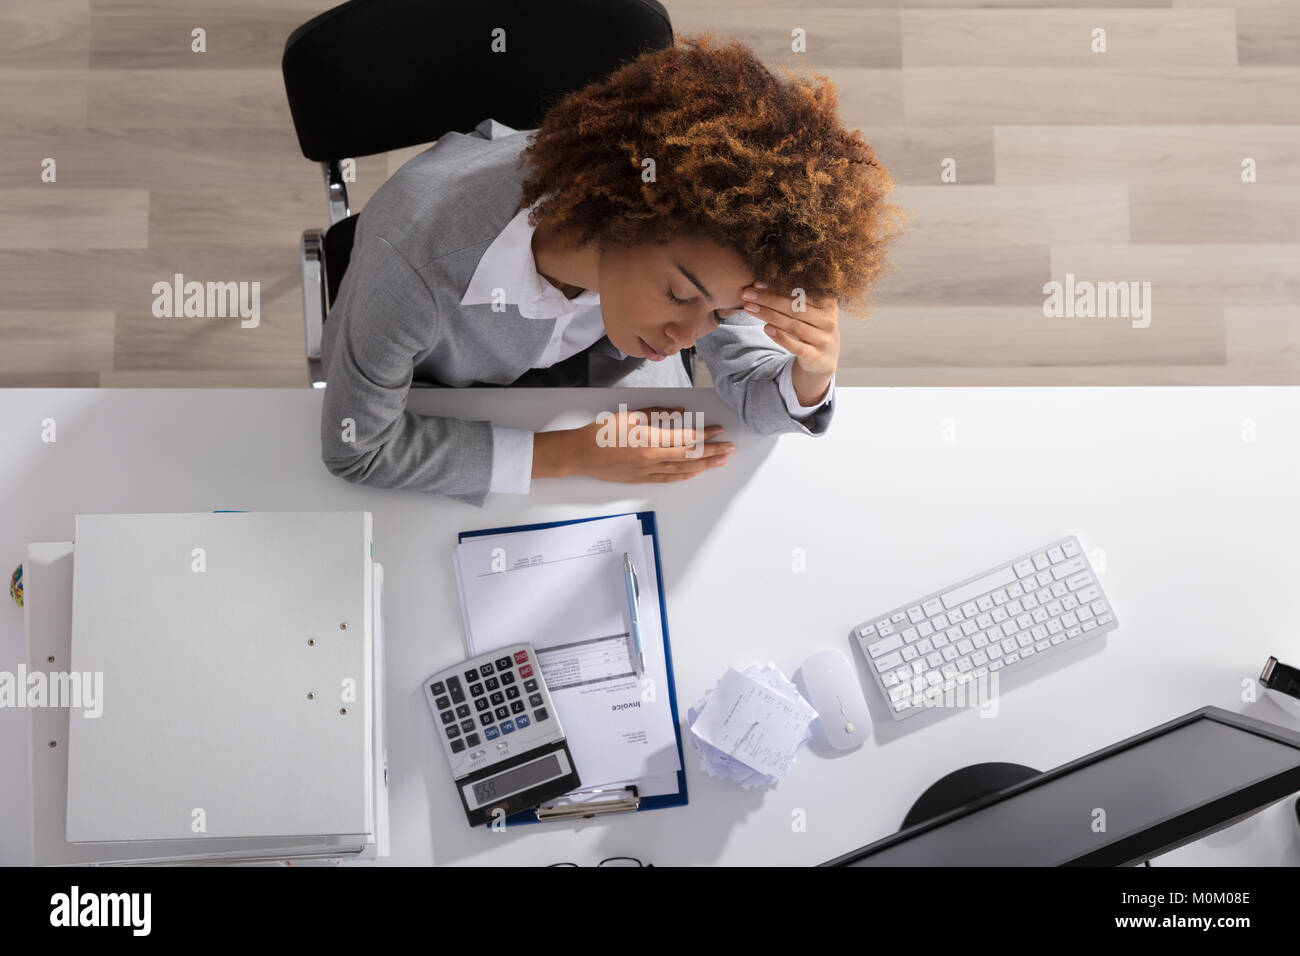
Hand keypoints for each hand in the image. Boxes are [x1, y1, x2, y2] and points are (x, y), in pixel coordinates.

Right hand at [534, 406, 732, 482]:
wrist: (580, 454)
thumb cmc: (601, 432)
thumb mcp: (629, 416)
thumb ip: (657, 414)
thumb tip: (680, 413)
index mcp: (650, 440)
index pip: (686, 438)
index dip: (705, 434)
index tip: (719, 429)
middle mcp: (652, 458)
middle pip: (690, 456)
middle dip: (712, 451)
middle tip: (730, 448)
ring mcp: (647, 471)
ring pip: (682, 469)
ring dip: (704, 465)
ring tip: (721, 461)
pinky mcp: (641, 479)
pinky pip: (668, 479)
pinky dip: (685, 475)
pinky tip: (696, 472)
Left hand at [740, 282, 839, 378]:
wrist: (824, 358)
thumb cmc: (811, 327)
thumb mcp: (809, 311)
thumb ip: (792, 298)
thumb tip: (759, 284)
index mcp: (828, 303)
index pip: (802, 292)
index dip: (779, 286)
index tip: (757, 283)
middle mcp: (828, 320)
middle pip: (795, 307)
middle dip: (769, 299)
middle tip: (747, 293)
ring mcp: (823, 339)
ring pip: (793, 326)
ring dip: (769, 315)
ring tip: (750, 308)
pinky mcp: (815, 356)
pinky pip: (796, 346)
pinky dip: (780, 337)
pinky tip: (766, 328)